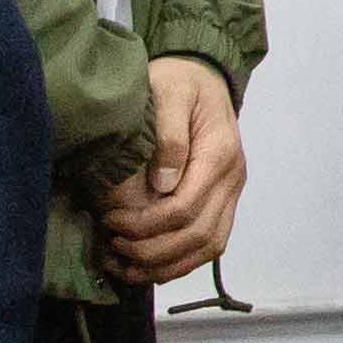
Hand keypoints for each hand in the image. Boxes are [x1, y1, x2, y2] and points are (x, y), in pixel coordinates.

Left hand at [96, 55, 244, 285]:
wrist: (203, 75)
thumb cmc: (180, 82)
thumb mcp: (170, 92)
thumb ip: (169, 135)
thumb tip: (163, 184)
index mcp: (220, 154)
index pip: (184, 208)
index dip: (144, 224)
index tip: (110, 221)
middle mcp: (233, 179)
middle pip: (197, 235)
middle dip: (151, 251)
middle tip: (113, 246)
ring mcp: (232, 192)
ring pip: (208, 248)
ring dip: (166, 266)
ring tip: (126, 266)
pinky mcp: (225, 200)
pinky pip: (210, 244)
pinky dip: (181, 263)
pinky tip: (149, 265)